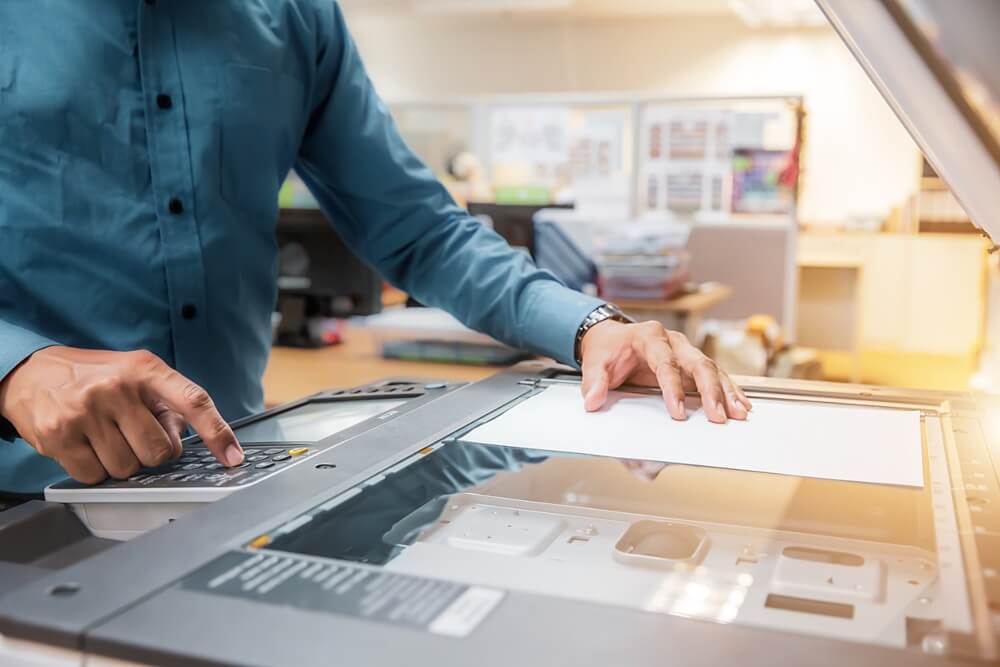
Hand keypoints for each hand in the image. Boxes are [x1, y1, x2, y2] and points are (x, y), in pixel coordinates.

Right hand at [0, 346, 243, 483]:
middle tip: (134, 436)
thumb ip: (165, 404)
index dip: (218, 432)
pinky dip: (95, 470)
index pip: (193, 401)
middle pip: (160, 451)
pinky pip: (96, 476)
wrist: (30, 373)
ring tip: (105, 437)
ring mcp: (87, 411)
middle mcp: (117, 387)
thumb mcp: (134, 376)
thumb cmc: (92, 377)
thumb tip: (185, 438)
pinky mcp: (60, 436)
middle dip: (153, 453)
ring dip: (122, 462)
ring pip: (129, 468)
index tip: (233, 457)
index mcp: (145, 369)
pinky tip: (86, 446)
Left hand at [579, 320, 750, 422]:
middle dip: (711, 391)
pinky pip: (714, 376)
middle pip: (698, 363)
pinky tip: (741, 405)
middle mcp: (673, 341)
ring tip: (738, 413)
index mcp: (649, 337)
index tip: (677, 411)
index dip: (673, 387)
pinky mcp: (692, 364)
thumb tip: (592, 401)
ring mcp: (686, 352)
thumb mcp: (594, 362)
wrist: (611, 337)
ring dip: (726, 392)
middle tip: (719, 415)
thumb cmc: (607, 349)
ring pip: (712, 369)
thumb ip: (594, 382)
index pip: (666, 362)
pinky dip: (728, 390)